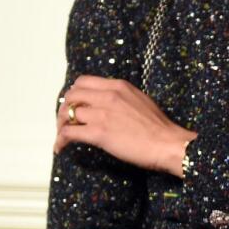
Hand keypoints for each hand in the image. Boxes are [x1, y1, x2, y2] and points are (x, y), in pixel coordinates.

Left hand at [56, 75, 195, 175]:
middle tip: (65, 121)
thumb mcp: (141, 101)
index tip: (75, 104)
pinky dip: (61, 140)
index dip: (75, 93)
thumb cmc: (160, 127)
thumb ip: (122, 98)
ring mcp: (102, 113)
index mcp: (119, 86)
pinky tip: (60, 147)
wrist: (168, 143)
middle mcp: (107, 95)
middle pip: (71, 95)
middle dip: (64, 108)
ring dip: (61, 124)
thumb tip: (109, 105)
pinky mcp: (98, 132)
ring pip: (67, 113)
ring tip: (62, 135)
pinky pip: (69, 132)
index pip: (83, 81)